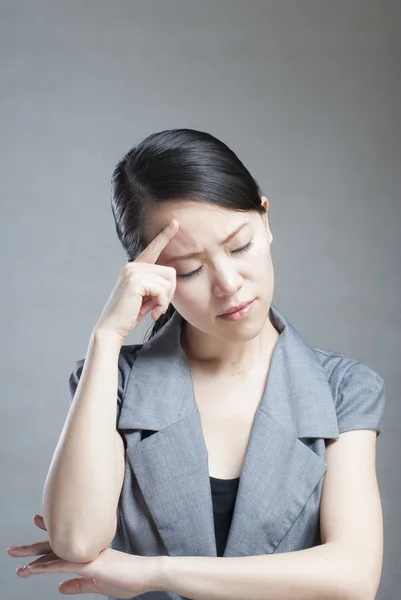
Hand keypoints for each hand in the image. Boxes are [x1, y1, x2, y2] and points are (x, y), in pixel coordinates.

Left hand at [8, 514, 156, 596]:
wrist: (145, 574)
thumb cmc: (127, 579)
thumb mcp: (98, 585)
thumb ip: (78, 586)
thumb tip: (60, 588)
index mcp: (88, 552)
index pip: (63, 544)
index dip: (48, 537)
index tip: (37, 523)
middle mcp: (84, 549)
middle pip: (54, 546)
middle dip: (32, 546)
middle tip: (13, 547)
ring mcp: (86, 555)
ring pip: (54, 553)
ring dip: (32, 556)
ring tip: (14, 556)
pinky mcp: (89, 565)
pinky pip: (62, 565)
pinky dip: (46, 566)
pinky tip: (31, 568)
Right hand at [93, 219, 179, 341]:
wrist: (112, 328)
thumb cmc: (129, 315)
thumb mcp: (146, 297)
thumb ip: (156, 285)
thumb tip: (171, 278)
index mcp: (135, 268)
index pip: (153, 249)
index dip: (165, 235)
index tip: (176, 223)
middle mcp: (133, 266)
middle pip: (170, 272)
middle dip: (169, 293)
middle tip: (157, 307)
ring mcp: (133, 271)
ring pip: (168, 281)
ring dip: (164, 301)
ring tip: (152, 310)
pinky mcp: (135, 280)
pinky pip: (162, 290)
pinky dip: (161, 304)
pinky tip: (151, 312)